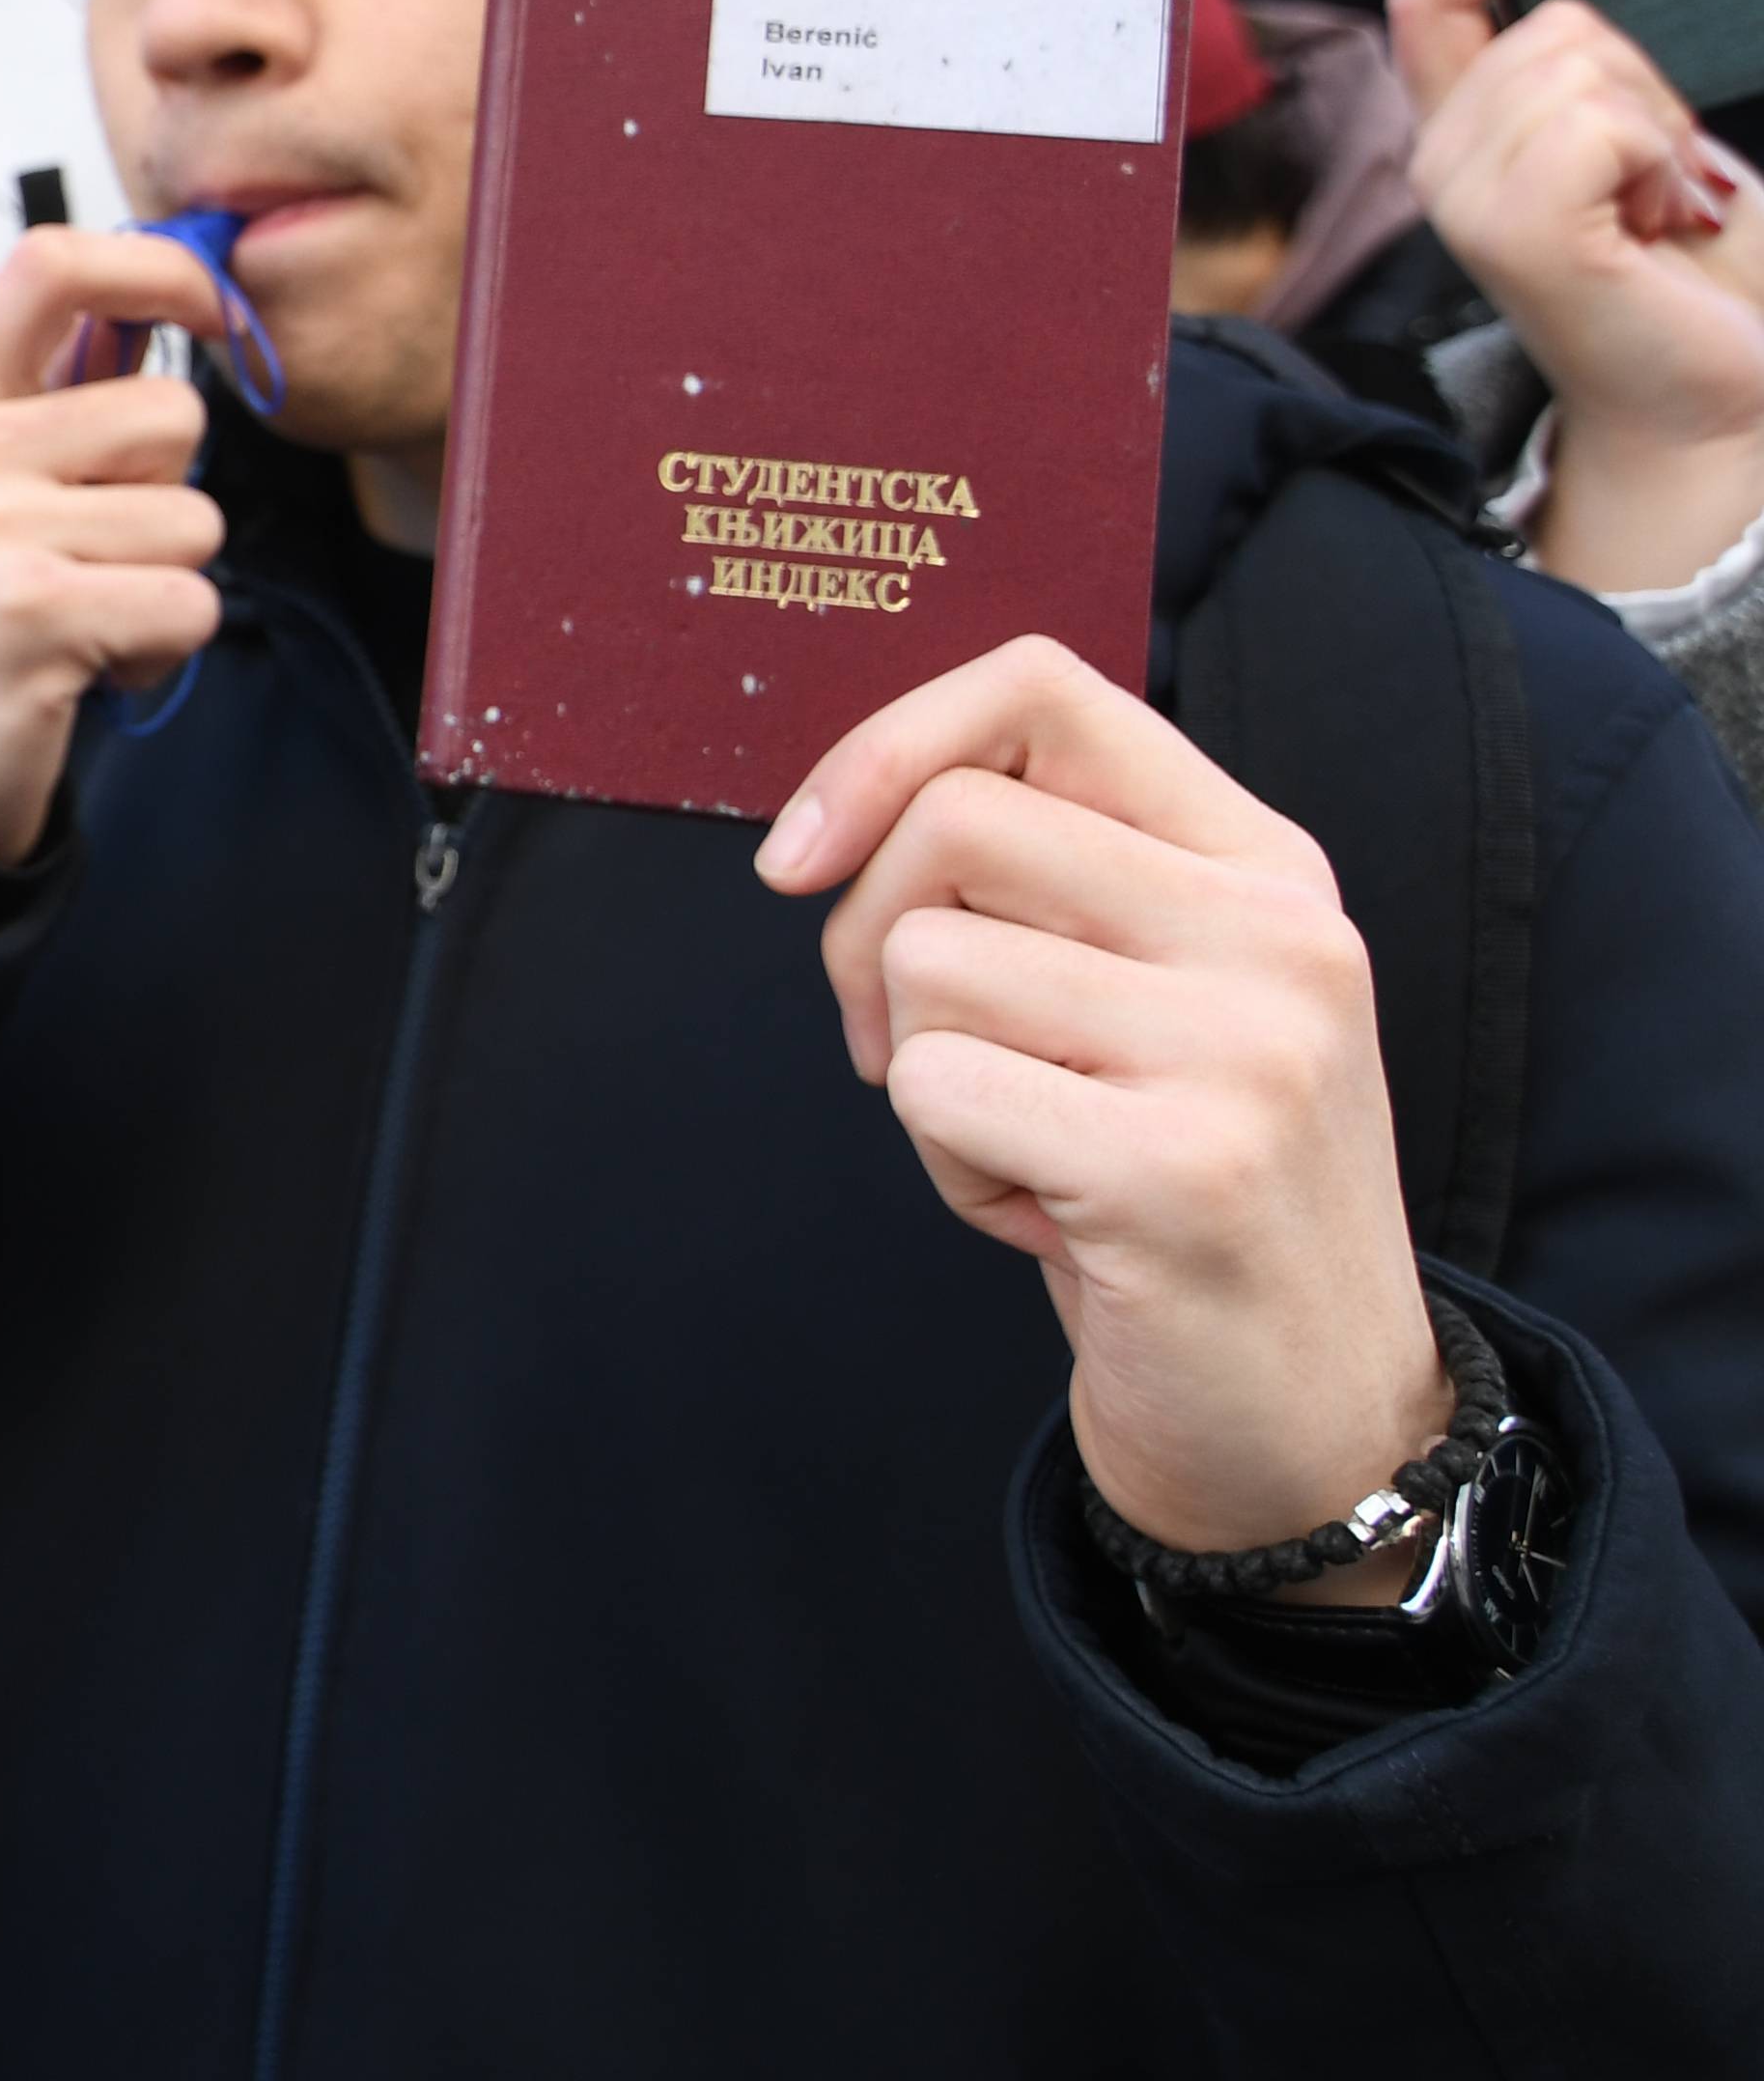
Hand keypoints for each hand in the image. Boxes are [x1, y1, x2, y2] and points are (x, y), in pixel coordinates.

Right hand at [0, 226, 234, 864]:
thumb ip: (63, 394)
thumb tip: (177, 300)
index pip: (55, 264)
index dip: (161, 268)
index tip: (209, 309)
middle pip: (170, 414)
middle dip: (167, 493)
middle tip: (86, 553)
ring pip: (194, 519)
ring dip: (164, 580)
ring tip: (81, 613)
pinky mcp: (34, 615)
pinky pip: (191, 602)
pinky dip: (164, 645)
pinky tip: (91, 662)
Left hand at [759, 640, 1445, 1595]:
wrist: (1308, 1421)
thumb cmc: (1173, 1187)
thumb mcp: (1147, 994)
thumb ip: (1047, 877)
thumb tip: (835, 813)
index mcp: (1266, 865)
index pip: (1042, 689)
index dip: (884, 746)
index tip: (802, 855)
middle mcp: (1279, 934)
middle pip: (951, 821)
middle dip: (865, 941)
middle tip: (918, 1055)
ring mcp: (1247, 1048)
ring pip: (924, 960)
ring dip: (923, 1077)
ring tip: (1032, 1150)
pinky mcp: (1181, 1167)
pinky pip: (935, 1090)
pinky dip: (946, 1166)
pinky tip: (1045, 1220)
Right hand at [1391, 0, 1763, 591]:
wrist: (1718, 399)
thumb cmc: (1694, 274)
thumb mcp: (1638, 140)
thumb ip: (1590, 71)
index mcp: (1462, 137)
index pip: (1426, 1)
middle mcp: (1440, 165)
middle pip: (1551, 27)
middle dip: (1642, 81)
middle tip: (1661, 179)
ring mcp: (1466, 200)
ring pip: (1580, 67)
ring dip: (1659, 129)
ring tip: (1660, 207)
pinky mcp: (1514, 232)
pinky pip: (1599, 123)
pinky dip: (1657, 163)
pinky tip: (1655, 223)